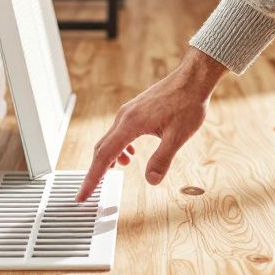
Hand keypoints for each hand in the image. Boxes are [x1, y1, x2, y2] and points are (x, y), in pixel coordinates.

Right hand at [76, 47, 227, 201]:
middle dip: (96, 171)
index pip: (104, 156)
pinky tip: (131, 152)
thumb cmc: (187, 104)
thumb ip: (162, 159)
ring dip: (110, 157)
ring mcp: (128, 112)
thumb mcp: (178, 136)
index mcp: (130, 124)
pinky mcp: (135, 110)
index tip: (82, 195)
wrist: (192, 79)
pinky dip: (119, 146)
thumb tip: (151, 180)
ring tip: (120, 168)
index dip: (92, 178)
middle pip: (101, 148)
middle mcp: (124, 117)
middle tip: (92, 190)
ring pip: (110, 139)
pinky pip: (118, 131)